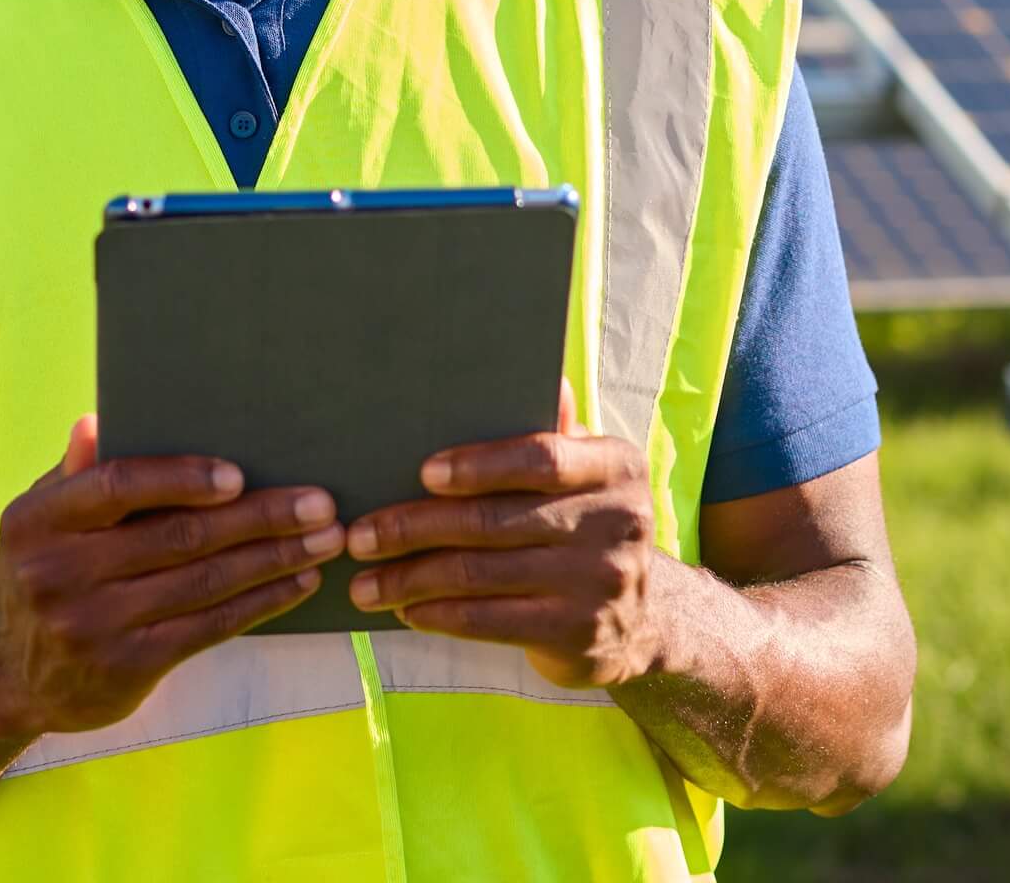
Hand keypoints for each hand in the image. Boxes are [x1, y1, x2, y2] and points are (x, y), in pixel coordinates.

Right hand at [0, 415, 345, 735]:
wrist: (6, 675)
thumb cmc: (46, 567)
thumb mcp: (42, 516)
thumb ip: (78, 472)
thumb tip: (96, 421)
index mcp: (40, 520)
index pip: (118, 487)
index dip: (181, 479)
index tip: (239, 474)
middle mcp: (60, 574)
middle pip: (178, 538)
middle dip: (260, 518)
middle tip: (320, 503)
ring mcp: (92, 627)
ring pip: (203, 584)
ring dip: (274, 559)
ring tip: (326, 539)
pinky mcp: (125, 670)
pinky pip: (207, 629)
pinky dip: (259, 603)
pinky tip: (297, 582)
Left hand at [344, 383, 666, 688]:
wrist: (649, 618)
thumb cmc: (591, 525)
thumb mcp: (590, 473)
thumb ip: (559, 432)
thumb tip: (544, 374)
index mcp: (615, 467)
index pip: (541, 458)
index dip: (479, 465)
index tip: (423, 473)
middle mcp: (615, 523)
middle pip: (495, 521)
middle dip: (416, 528)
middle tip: (360, 535)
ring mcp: (598, 583)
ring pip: (482, 575)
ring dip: (412, 577)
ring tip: (364, 583)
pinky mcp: (578, 635)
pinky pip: (492, 622)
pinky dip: (440, 614)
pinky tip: (407, 609)